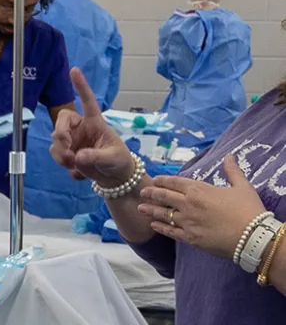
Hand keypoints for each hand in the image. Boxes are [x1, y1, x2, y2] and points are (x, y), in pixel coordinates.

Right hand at [49, 68, 133, 186]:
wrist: (115, 178)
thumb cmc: (119, 161)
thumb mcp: (112, 158)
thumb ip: (97, 157)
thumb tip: (78, 156)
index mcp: (95, 123)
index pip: (87, 101)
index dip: (81, 86)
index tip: (74, 70)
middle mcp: (81, 128)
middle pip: (61, 120)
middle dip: (61, 136)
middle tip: (68, 152)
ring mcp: (72, 140)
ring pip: (55, 140)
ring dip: (62, 154)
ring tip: (76, 166)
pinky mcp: (67, 152)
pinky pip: (56, 154)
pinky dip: (64, 165)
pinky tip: (78, 173)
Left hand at [138, 155, 265, 258]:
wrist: (253, 237)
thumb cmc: (248, 210)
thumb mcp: (242, 186)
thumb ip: (232, 171)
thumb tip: (229, 156)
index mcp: (199, 190)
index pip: (175, 182)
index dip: (163, 180)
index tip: (155, 179)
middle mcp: (188, 204)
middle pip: (164, 196)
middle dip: (151, 193)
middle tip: (141, 192)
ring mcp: (187, 222)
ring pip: (163, 214)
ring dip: (150, 210)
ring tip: (140, 208)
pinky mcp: (190, 238)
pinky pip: (170, 231)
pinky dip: (160, 227)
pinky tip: (153, 225)